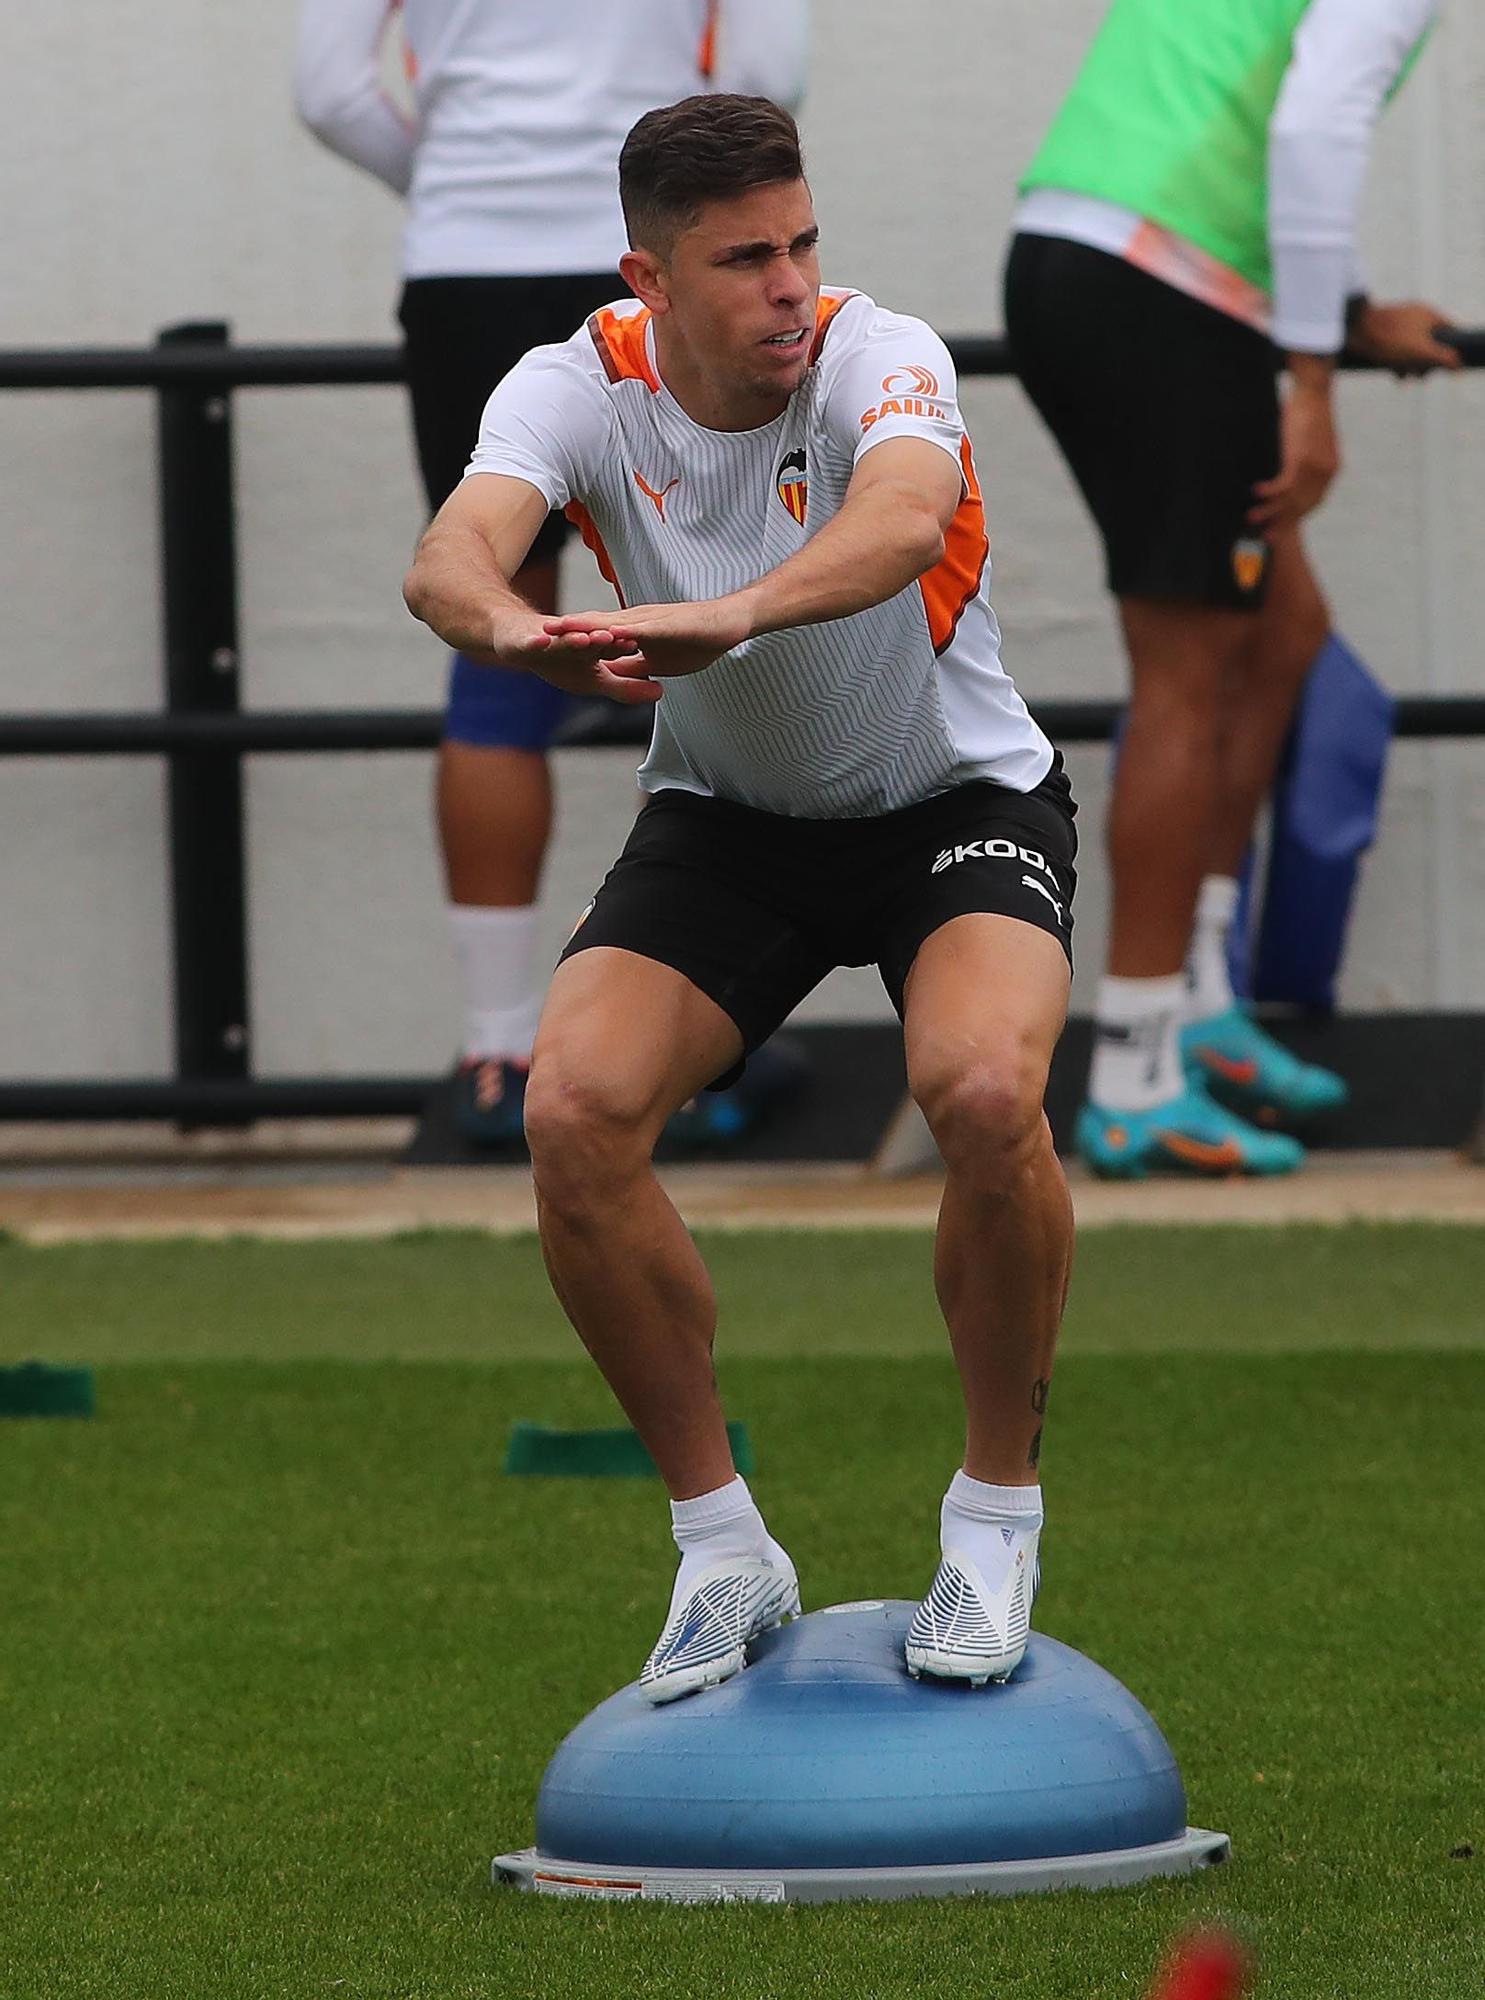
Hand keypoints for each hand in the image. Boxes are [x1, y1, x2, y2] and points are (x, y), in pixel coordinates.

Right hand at [487, 607, 660, 705]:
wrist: (516, 638)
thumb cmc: (557, 658)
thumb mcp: (592, 679)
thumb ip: (625, 687)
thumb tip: (659, 692)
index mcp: (590, 646)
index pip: (610, 646)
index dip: (623, 645)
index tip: (638, 643)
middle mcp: (571, 640)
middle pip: (589, 639)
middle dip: (601, 640)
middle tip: (615, 639)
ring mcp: (547, 640)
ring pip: (563, 640)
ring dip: (574, 640)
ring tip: (584, 641)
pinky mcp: (524, 640)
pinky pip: (531, 643)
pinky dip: (537, 642)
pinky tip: (541, 642)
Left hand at [544, 595, 752, 680]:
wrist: (729, 624)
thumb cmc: (698, 641)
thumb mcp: (659, 661)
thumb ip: (634, 666)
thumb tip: (612, 675)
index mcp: (634, 630)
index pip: (596, 633)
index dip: (572, 638)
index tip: (546, 643)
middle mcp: (637, 620)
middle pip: (595, 624)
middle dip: (566, 628)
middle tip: (535, 633)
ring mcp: (650, 620)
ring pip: (610, 623)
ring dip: (584, 626)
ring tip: (556, 629)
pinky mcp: (666, 625)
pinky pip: (638, 629)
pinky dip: (618, 633)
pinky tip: (602, 635)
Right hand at [1248, 376, 1340, 531]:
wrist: (1316, 391)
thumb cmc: (1308, 411)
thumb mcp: (1309, 441)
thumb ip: (1302, 459)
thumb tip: (1286, 468)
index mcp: (1330, 469)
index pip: (1313, 502)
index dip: (1296, 517)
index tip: (1281, 527)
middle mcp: (1326, 472)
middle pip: (1302, 506)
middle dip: (1282, 523)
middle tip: (1266, 536)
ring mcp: (1314, 467)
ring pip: (1291, 498)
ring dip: (1270, 511)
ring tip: (1252, 519)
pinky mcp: (1301, 458)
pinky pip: (1283, 485)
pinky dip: (1269, 492)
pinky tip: (1255, 493)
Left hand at [1347, 301, 1461, 377]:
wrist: (1352, 331)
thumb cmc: (1389, 341)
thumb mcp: (1421, 352)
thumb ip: (1444, 358)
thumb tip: (1457, 365)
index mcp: (1429, 315)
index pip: (1450, 332)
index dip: (1449, 351)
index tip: (1440, 367)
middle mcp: (1416, 315)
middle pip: (1431, 342)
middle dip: (1426, 363)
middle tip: (1419, 376)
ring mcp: (1399, 323)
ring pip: (1413, 348)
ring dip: (1411, 365)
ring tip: (1403, 377)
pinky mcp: (1384, 332)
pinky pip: (1397, 349)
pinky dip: (1397, 361)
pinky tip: (1393, 373)